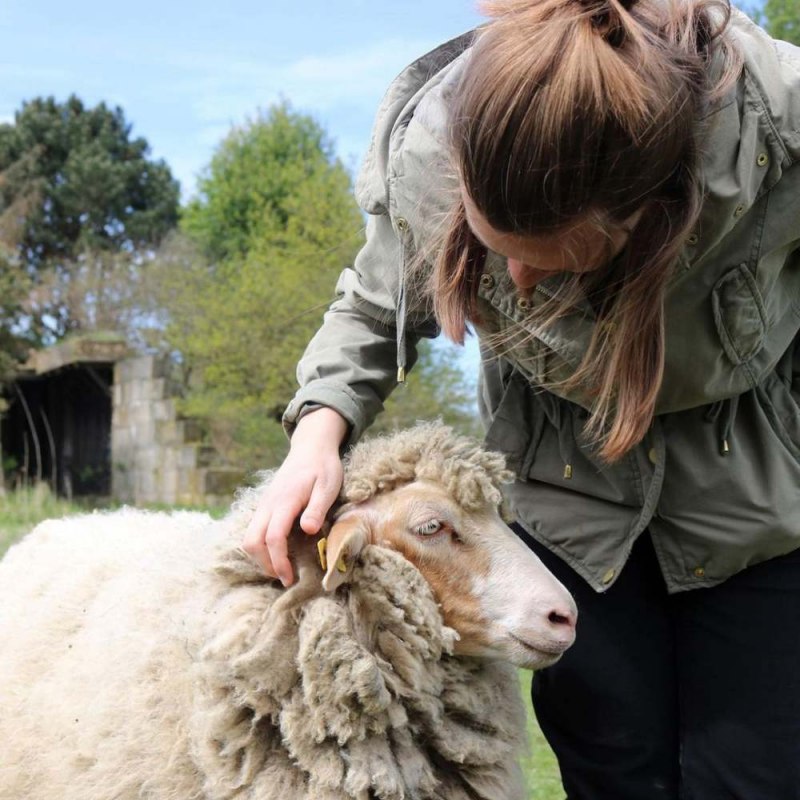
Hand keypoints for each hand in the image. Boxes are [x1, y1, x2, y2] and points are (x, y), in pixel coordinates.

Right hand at [242, 407, 347, 585]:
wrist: (311, 448)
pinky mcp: (264, 506)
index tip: (289, 578)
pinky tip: (278, 551)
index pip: (272, 538)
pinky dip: (260, 546)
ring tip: (281, 567)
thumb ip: (317, 508)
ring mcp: (263, 505)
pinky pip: (253, 530)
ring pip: (248, 537)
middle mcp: (268, 504)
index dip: (278, 562)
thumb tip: (309, 530)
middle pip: (251, 541)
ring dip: (260, 556)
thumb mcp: (328, 486)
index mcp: (284, 501)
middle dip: (265, 564)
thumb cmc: (323, 468)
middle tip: (285, 577)